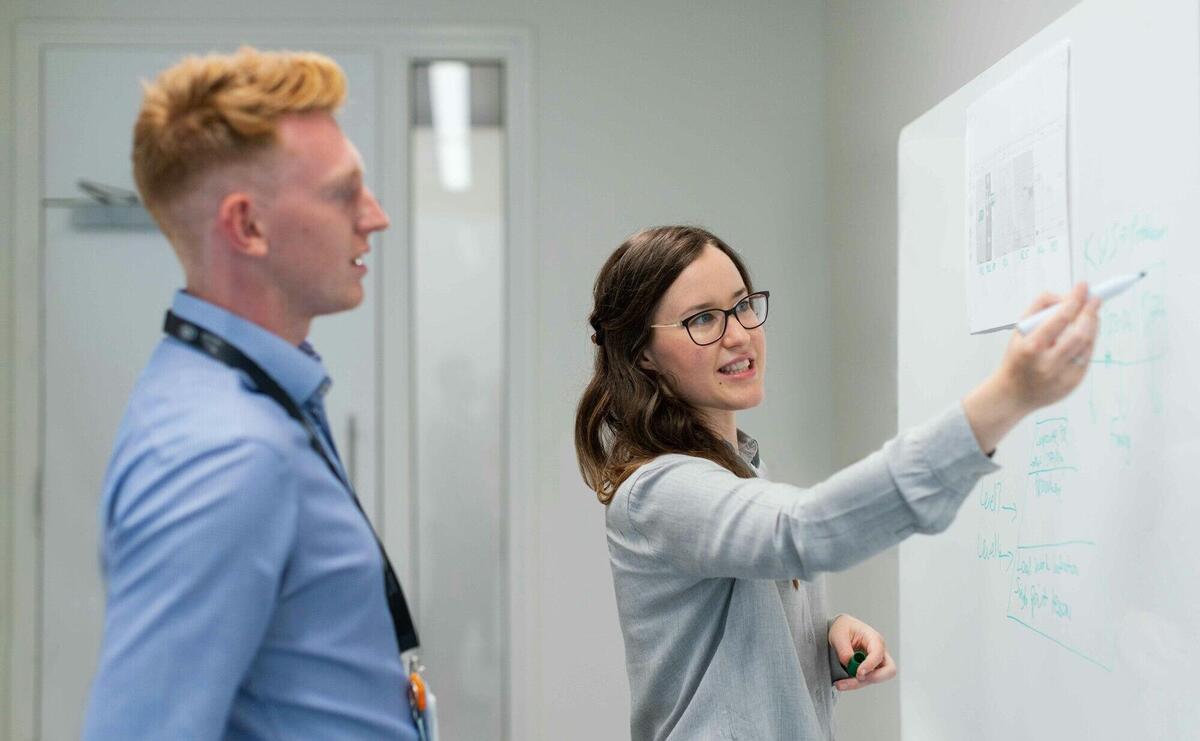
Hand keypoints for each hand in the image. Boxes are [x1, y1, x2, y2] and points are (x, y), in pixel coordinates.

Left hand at [828, 614, 895, 690]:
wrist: (841, 631)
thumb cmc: (843, 628)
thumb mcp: (838, 635)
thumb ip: (844, 650)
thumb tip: (849, 664)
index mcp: (874, 638)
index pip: (878, 654)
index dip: (870, 665)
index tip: (858, 673)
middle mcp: (879, 652)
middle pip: (889, 670)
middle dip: (874, 678)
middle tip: (857, 678)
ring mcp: (876, 662)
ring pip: (876, 679)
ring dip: (859, 683)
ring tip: (840, 684)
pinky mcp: (869, 670)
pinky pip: (866, 680)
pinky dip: (855, 683)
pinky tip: (842, 683)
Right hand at [963, 282, 1100, 452]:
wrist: (1013, 394)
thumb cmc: (1017, 356)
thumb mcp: (1018, 330)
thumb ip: (1039, 308)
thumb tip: (1066, 297)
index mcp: (1031, 348)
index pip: (1059, 319)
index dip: (1075, 300)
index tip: (1083, 286)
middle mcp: (1048, 364)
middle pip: (1080, 333)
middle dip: (1090, 312)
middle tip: (1095, 298)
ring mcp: (1063, 376)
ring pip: (1087, 344)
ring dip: (1093, 325)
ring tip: (1091, 313)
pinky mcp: (1073, 383)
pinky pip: (1087, 356)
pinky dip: (1089, 341)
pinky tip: (1085, 332)